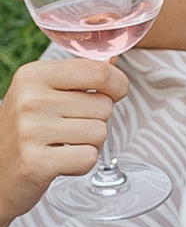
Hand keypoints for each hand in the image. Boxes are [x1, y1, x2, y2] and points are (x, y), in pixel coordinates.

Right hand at [0, 52, 128, 225]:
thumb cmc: (28, 131)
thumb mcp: (43, 93)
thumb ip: (77, 77)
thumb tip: (112, 61)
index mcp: (33, 75)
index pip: (96, 70)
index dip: (117, 85)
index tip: (114, 93)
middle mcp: (30, 98)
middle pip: (104, 106)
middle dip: (96, 121)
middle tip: (67, 130)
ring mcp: (31, 130)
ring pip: (100, 133)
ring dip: (89, 144)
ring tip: (62, 146)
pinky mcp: (36, 162)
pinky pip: (89, 158)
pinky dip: (81, 165)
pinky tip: (60, 162)